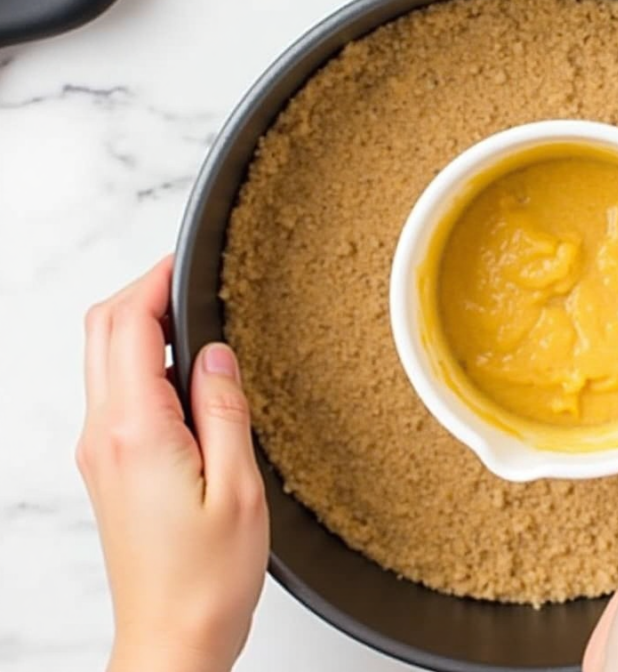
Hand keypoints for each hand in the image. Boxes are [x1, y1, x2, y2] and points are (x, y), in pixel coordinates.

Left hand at [77, 256, 268, 671]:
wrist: (171, 636)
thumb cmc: (206, 578)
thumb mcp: (239, 487)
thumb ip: (225, 410)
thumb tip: (216, 353)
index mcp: (136, 432)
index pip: (127, 326)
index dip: (154, 281)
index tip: (186, 260)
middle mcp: (105, 435)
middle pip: (101, 332)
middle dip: (141, 292)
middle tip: (190, 279)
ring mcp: (100, 451)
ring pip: (104, 359)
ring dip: (139, 325)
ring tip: (196, 319)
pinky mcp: (110, 467)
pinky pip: (116, 393)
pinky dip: (142, 362)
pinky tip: (186, 374)